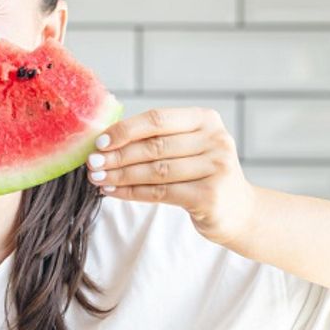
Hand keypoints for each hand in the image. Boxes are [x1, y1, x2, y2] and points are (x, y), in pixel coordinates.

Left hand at [87, 107, 254, 245]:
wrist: (237, 210)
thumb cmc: (200, 174)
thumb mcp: (186, 148)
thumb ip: (155, 139)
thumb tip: (103, 141)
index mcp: (206, 119)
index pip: (157, 119)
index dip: (125, 130)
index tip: (99, 142)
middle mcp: (216, 139)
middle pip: (154, 147)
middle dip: (117, 156)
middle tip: (92, 163)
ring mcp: (217, 168)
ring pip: (155, 171)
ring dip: (120, 175)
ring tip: (97, 178)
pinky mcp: (210, 196)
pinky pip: (160, 193)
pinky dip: (131, 192)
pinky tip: (112, 192)